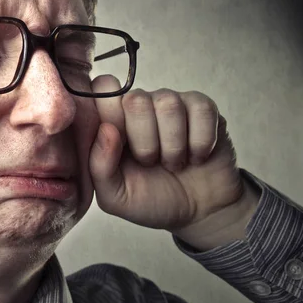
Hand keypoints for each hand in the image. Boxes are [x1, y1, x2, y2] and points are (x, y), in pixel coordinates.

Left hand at [88, 76, 260, 248]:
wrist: (199, 211)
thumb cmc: (152, 199)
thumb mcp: (115, 196)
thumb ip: (99, 167)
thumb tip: (106, 129)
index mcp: (112, 120)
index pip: (102, 91)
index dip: (110, 118)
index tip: (121, 149)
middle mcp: (140, 104)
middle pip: (135, 99)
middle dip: (145, 141)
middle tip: (150, 162)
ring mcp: (171, 102)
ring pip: (168, 104)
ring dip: (173, 145)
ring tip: (173, 162)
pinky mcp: (203, 107)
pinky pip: (201, 110)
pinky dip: (200, 142)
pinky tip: (196, 156)